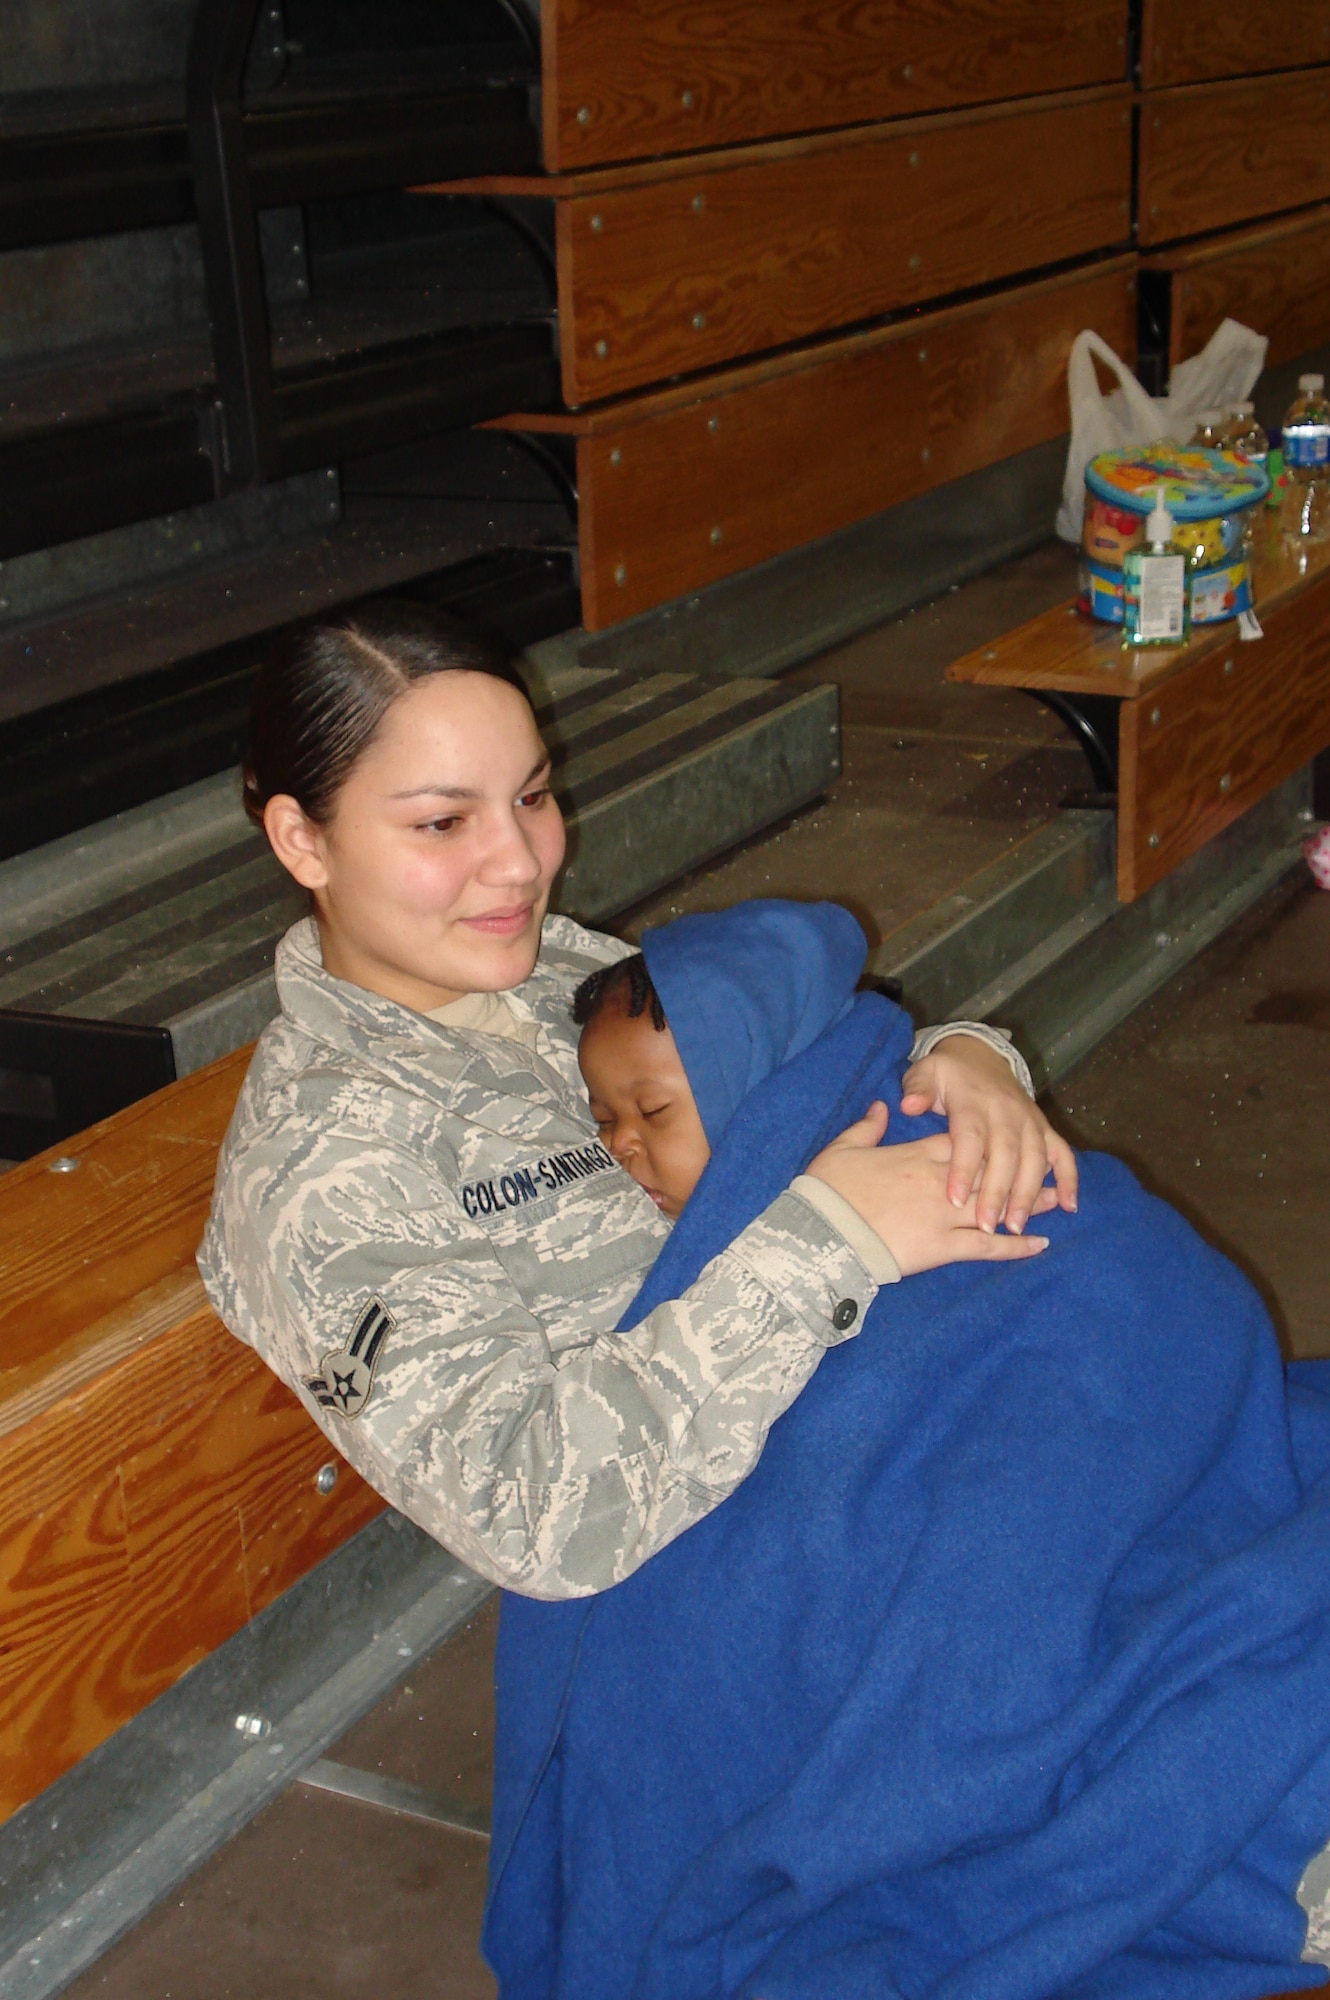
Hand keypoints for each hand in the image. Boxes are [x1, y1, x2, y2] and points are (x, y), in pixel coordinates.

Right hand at [806, 1102, 1051, 1275]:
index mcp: (915, 1154)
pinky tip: (1039, 1244)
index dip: (984, 1142)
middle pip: (989, 1170)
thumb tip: (885, 1105)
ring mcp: (944, 1215)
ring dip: (1026, 1204)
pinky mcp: (943, 1246)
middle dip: (1017, 1171)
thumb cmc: (827, 1191)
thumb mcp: (842, 1148)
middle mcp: (939, 1181)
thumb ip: (868, 1126)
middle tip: (1044, 1170)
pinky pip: (988, 1247)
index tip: (1002, 1140)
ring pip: (996, 1205)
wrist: (822, 1233)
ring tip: (1051, 1202)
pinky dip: (1016, 1247)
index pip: (961, 1143)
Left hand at [900, 1035, 1077, 1234]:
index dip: (964, 1169)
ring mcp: (1029, 1120)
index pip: (970, 1137)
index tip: (955, 1199)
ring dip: (1028, 1193)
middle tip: (987, 1226)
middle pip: (1006, 1154)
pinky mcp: (1044, 1127)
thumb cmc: (945, 1074)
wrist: (978, 1054)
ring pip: (1035, 1158)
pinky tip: (1068, 1206)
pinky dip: (1070, 1178)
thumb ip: (917, 1089)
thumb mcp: (924, 1072)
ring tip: (1016, 1226)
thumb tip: (910, 1105)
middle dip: (998, 1192)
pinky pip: (1063, 1153)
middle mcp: (1005, 1112)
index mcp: (973, 1102)